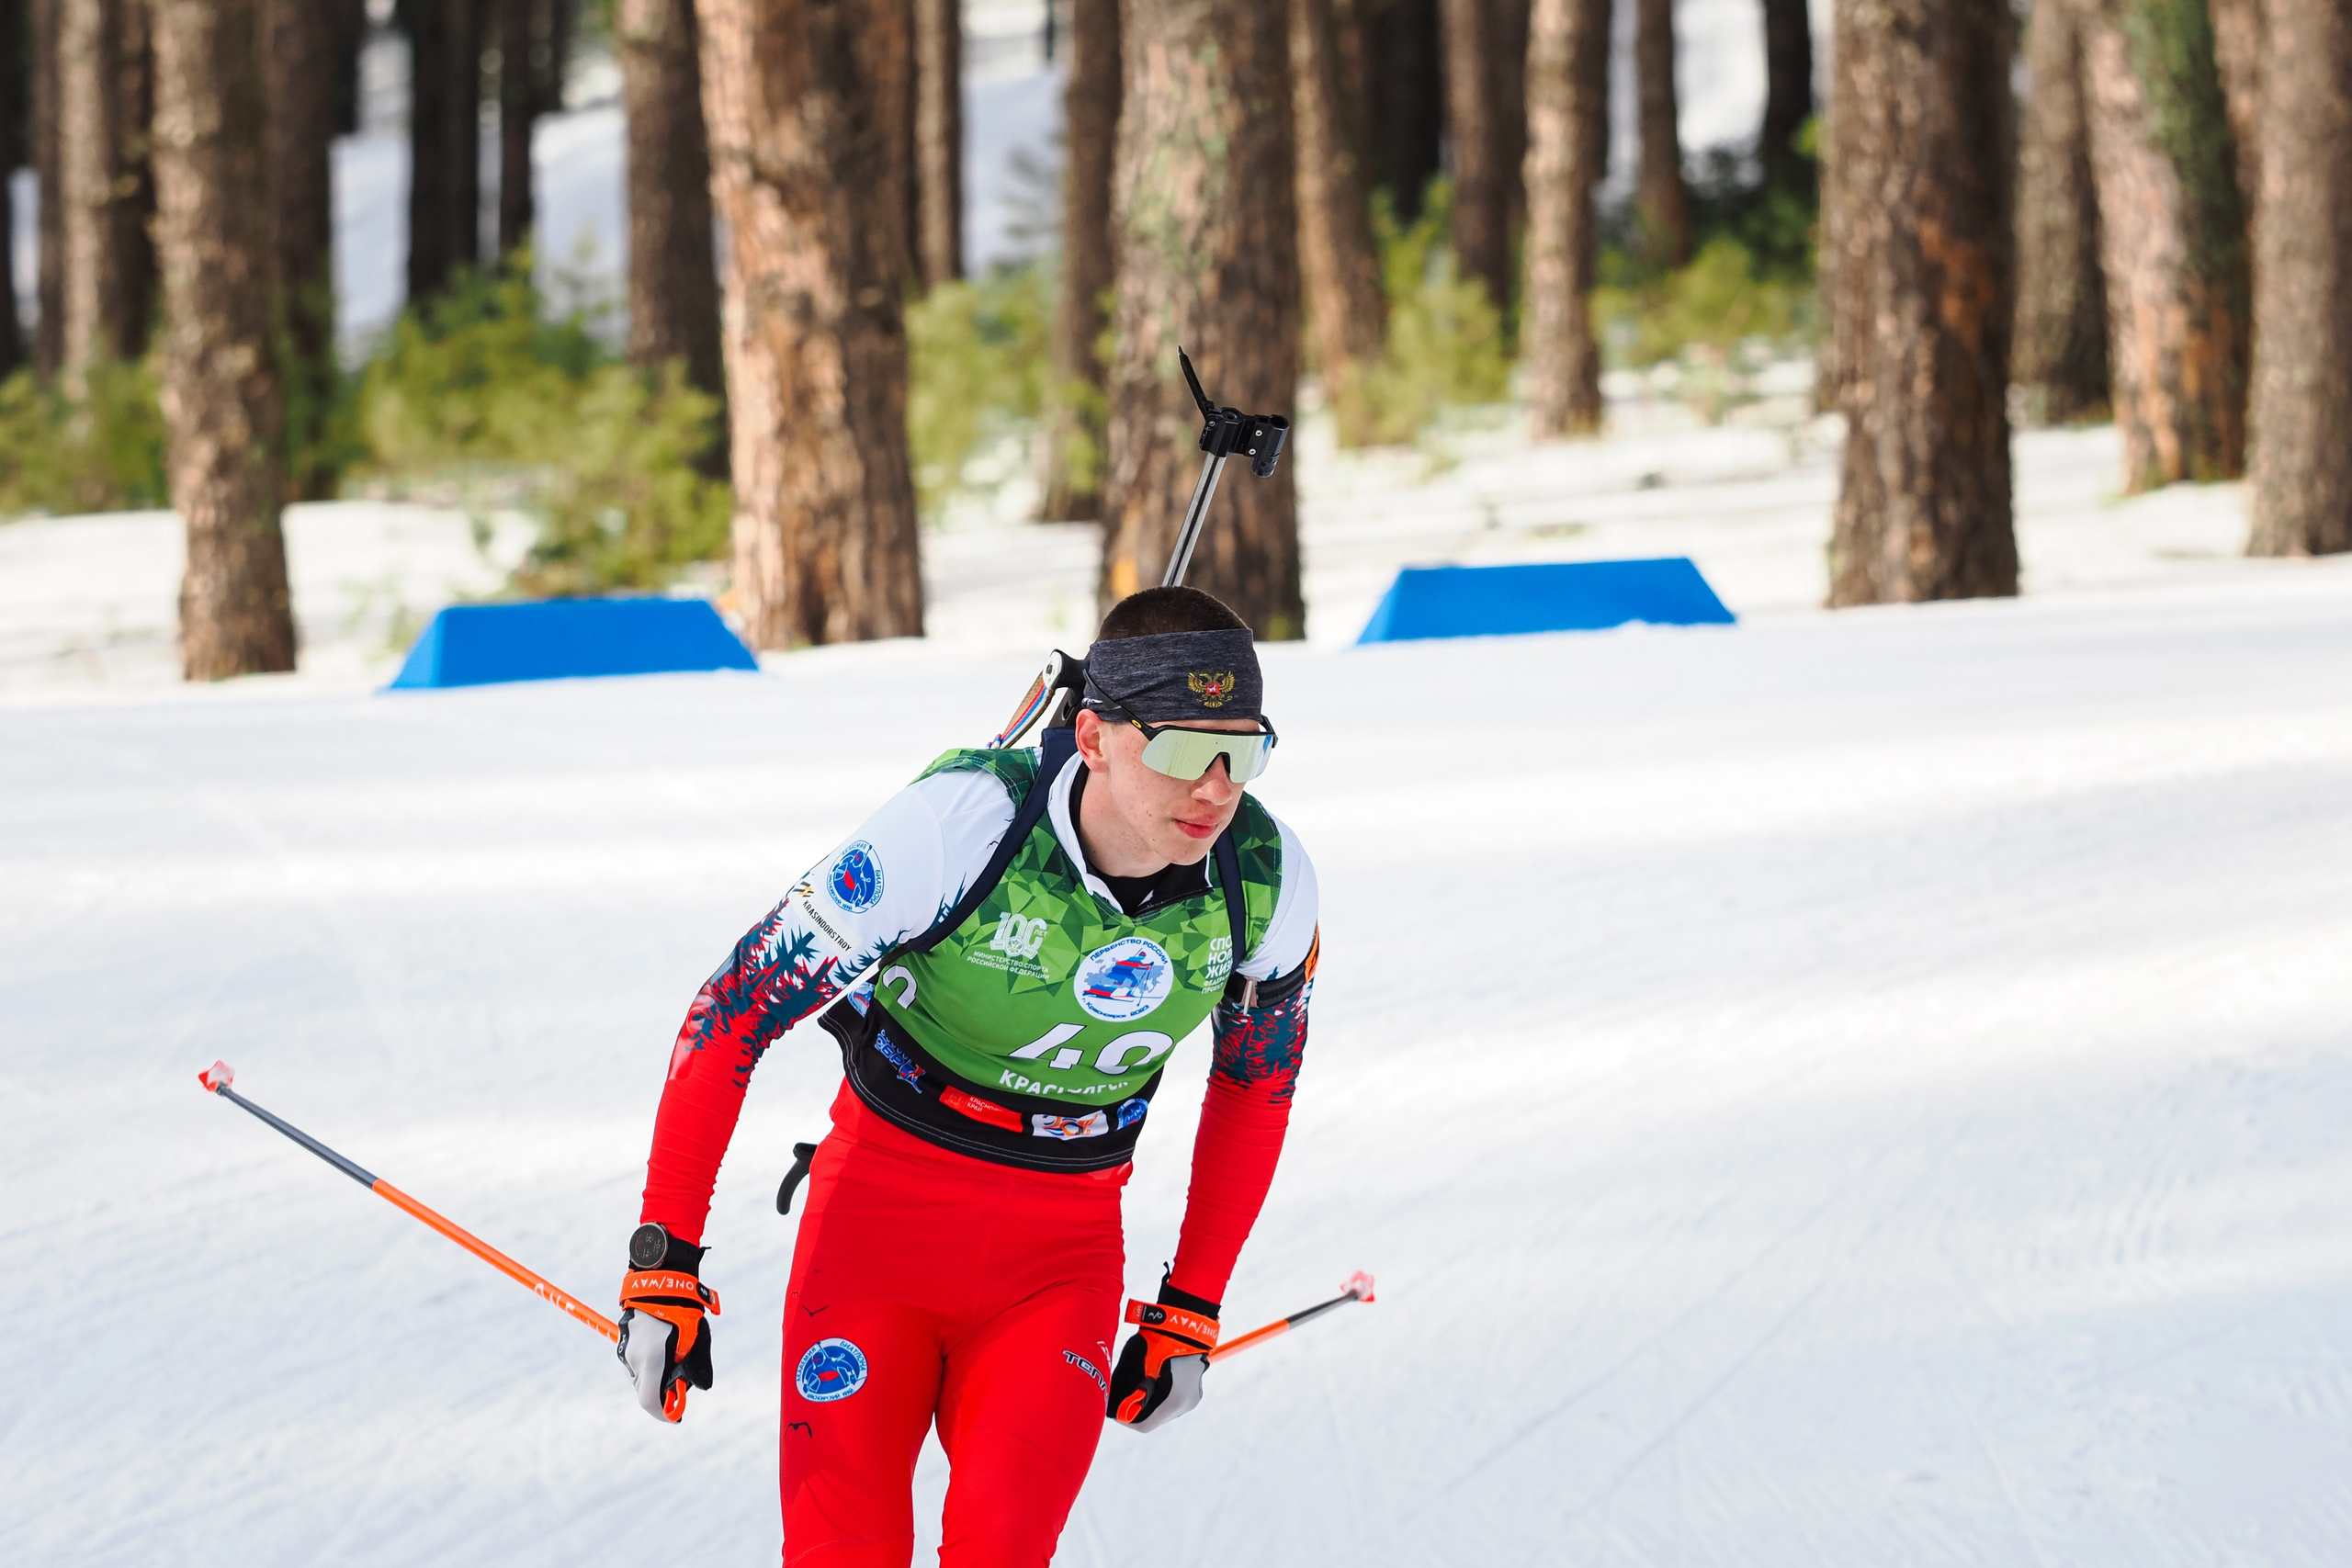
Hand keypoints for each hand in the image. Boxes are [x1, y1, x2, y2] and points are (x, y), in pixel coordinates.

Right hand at [617, 1239, 720, 1423]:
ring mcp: (626, 1350)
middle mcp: (634, 1360)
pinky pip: (637, 1362)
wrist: (659, 1280)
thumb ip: (696, 1365)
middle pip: (646, 1389)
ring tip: (676, 1355)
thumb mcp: (695, 1340)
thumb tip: (699, 1386)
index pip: (650, 1401)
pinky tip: (665, 1346)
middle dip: (663, 1392)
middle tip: (682, 1383)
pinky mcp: (624, 1341)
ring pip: (641, 1375)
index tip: (676, 1416)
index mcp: (651, 1362)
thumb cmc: (681, 1310)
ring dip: (656, 1376)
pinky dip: (650, 1363)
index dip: (663, 1413)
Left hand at [1107, 1283, 1218, 1431]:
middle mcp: (1185, 1404)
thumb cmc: (1156, 1341)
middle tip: (1124, 1397)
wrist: (1183, 1323)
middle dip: (1137, 1410)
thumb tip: (1110, 1402)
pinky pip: (1172, 1403)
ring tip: (1139, 1386)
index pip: (1144, 1425)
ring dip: (1149, 1404)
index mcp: (1173, 1400)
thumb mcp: (1133, 1362)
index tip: (1115, 1410)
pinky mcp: (1194, 1393)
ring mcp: (1192, 1399)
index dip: (1126, 1419)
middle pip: (1154, 1419)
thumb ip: (1122, 1386)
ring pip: (1163, 1412)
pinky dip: (1159, 1397)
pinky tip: (1153, 1382)